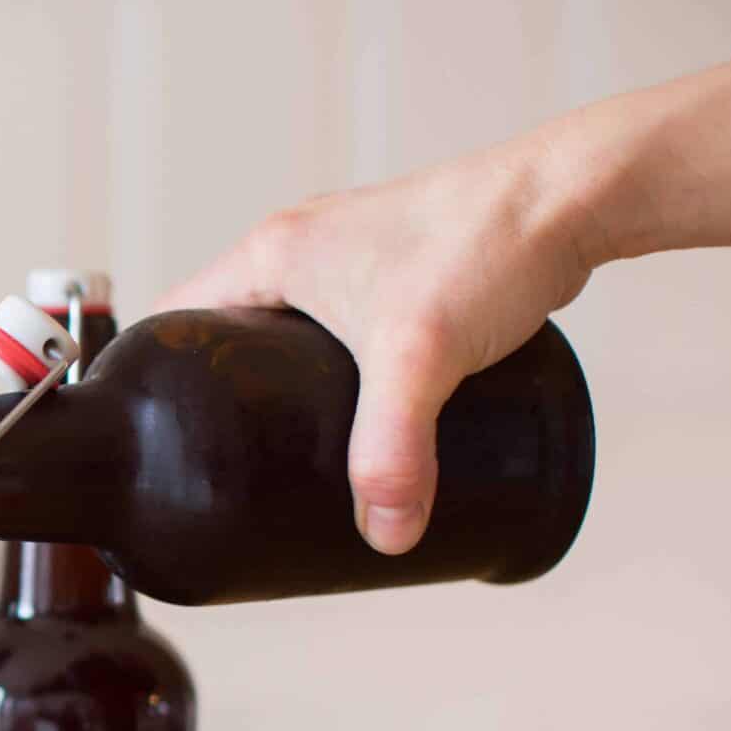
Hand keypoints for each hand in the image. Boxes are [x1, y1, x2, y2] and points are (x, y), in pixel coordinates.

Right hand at [154, 136, 596, 554]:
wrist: (575, 197)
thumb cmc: (487, 242)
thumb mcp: (420, 357)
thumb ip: (392, 450)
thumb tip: (382, 533)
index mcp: (271, 252)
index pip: (175, 315)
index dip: (155, 373)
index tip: (158, 433)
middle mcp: (301, 245)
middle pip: (229, 331)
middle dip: (225, 395)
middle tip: (232, 460)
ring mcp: (351, 255)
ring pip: (290, 330)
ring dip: (283, 382)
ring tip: (291, 448)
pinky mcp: (400, 271)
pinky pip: (342, 327)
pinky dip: (339, 368)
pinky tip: (361, 409)